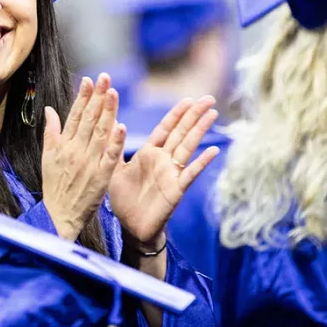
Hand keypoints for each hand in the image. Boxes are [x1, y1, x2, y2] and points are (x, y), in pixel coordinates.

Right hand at [42, 74, 126, 241]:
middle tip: (105, 77)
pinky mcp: (101, 177)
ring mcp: (89, 163)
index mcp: (63, 145)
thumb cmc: (53, 186)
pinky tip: (121, 126)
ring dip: (108, 112)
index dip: (82, 96)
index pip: (75, 115)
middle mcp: (76, 151)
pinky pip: (110, 157)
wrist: (58, 216)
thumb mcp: (46, 158)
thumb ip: (51, 132)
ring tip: (113, 92)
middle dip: (97, 97)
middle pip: (89, 119)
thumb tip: (50, 109)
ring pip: (101, 133)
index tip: (89, 79)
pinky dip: (116, 142)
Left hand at [109, 96, 219, 249]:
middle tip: (209, 98)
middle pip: (181, 133)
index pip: (165, 128)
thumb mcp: (114, 169)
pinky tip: (214, 150)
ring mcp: (171, 173)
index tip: (188, 99)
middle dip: (194, 115)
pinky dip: (202, 162)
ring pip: (188, 147)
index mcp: (148, 153)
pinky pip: (190, 173)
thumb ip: (114, 146)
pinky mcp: (176, 189)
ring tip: (213, 114)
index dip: (176, 114)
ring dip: (200, 130)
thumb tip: (112, 123)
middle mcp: (163, 160)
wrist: (131, 227)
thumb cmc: (124, 199)